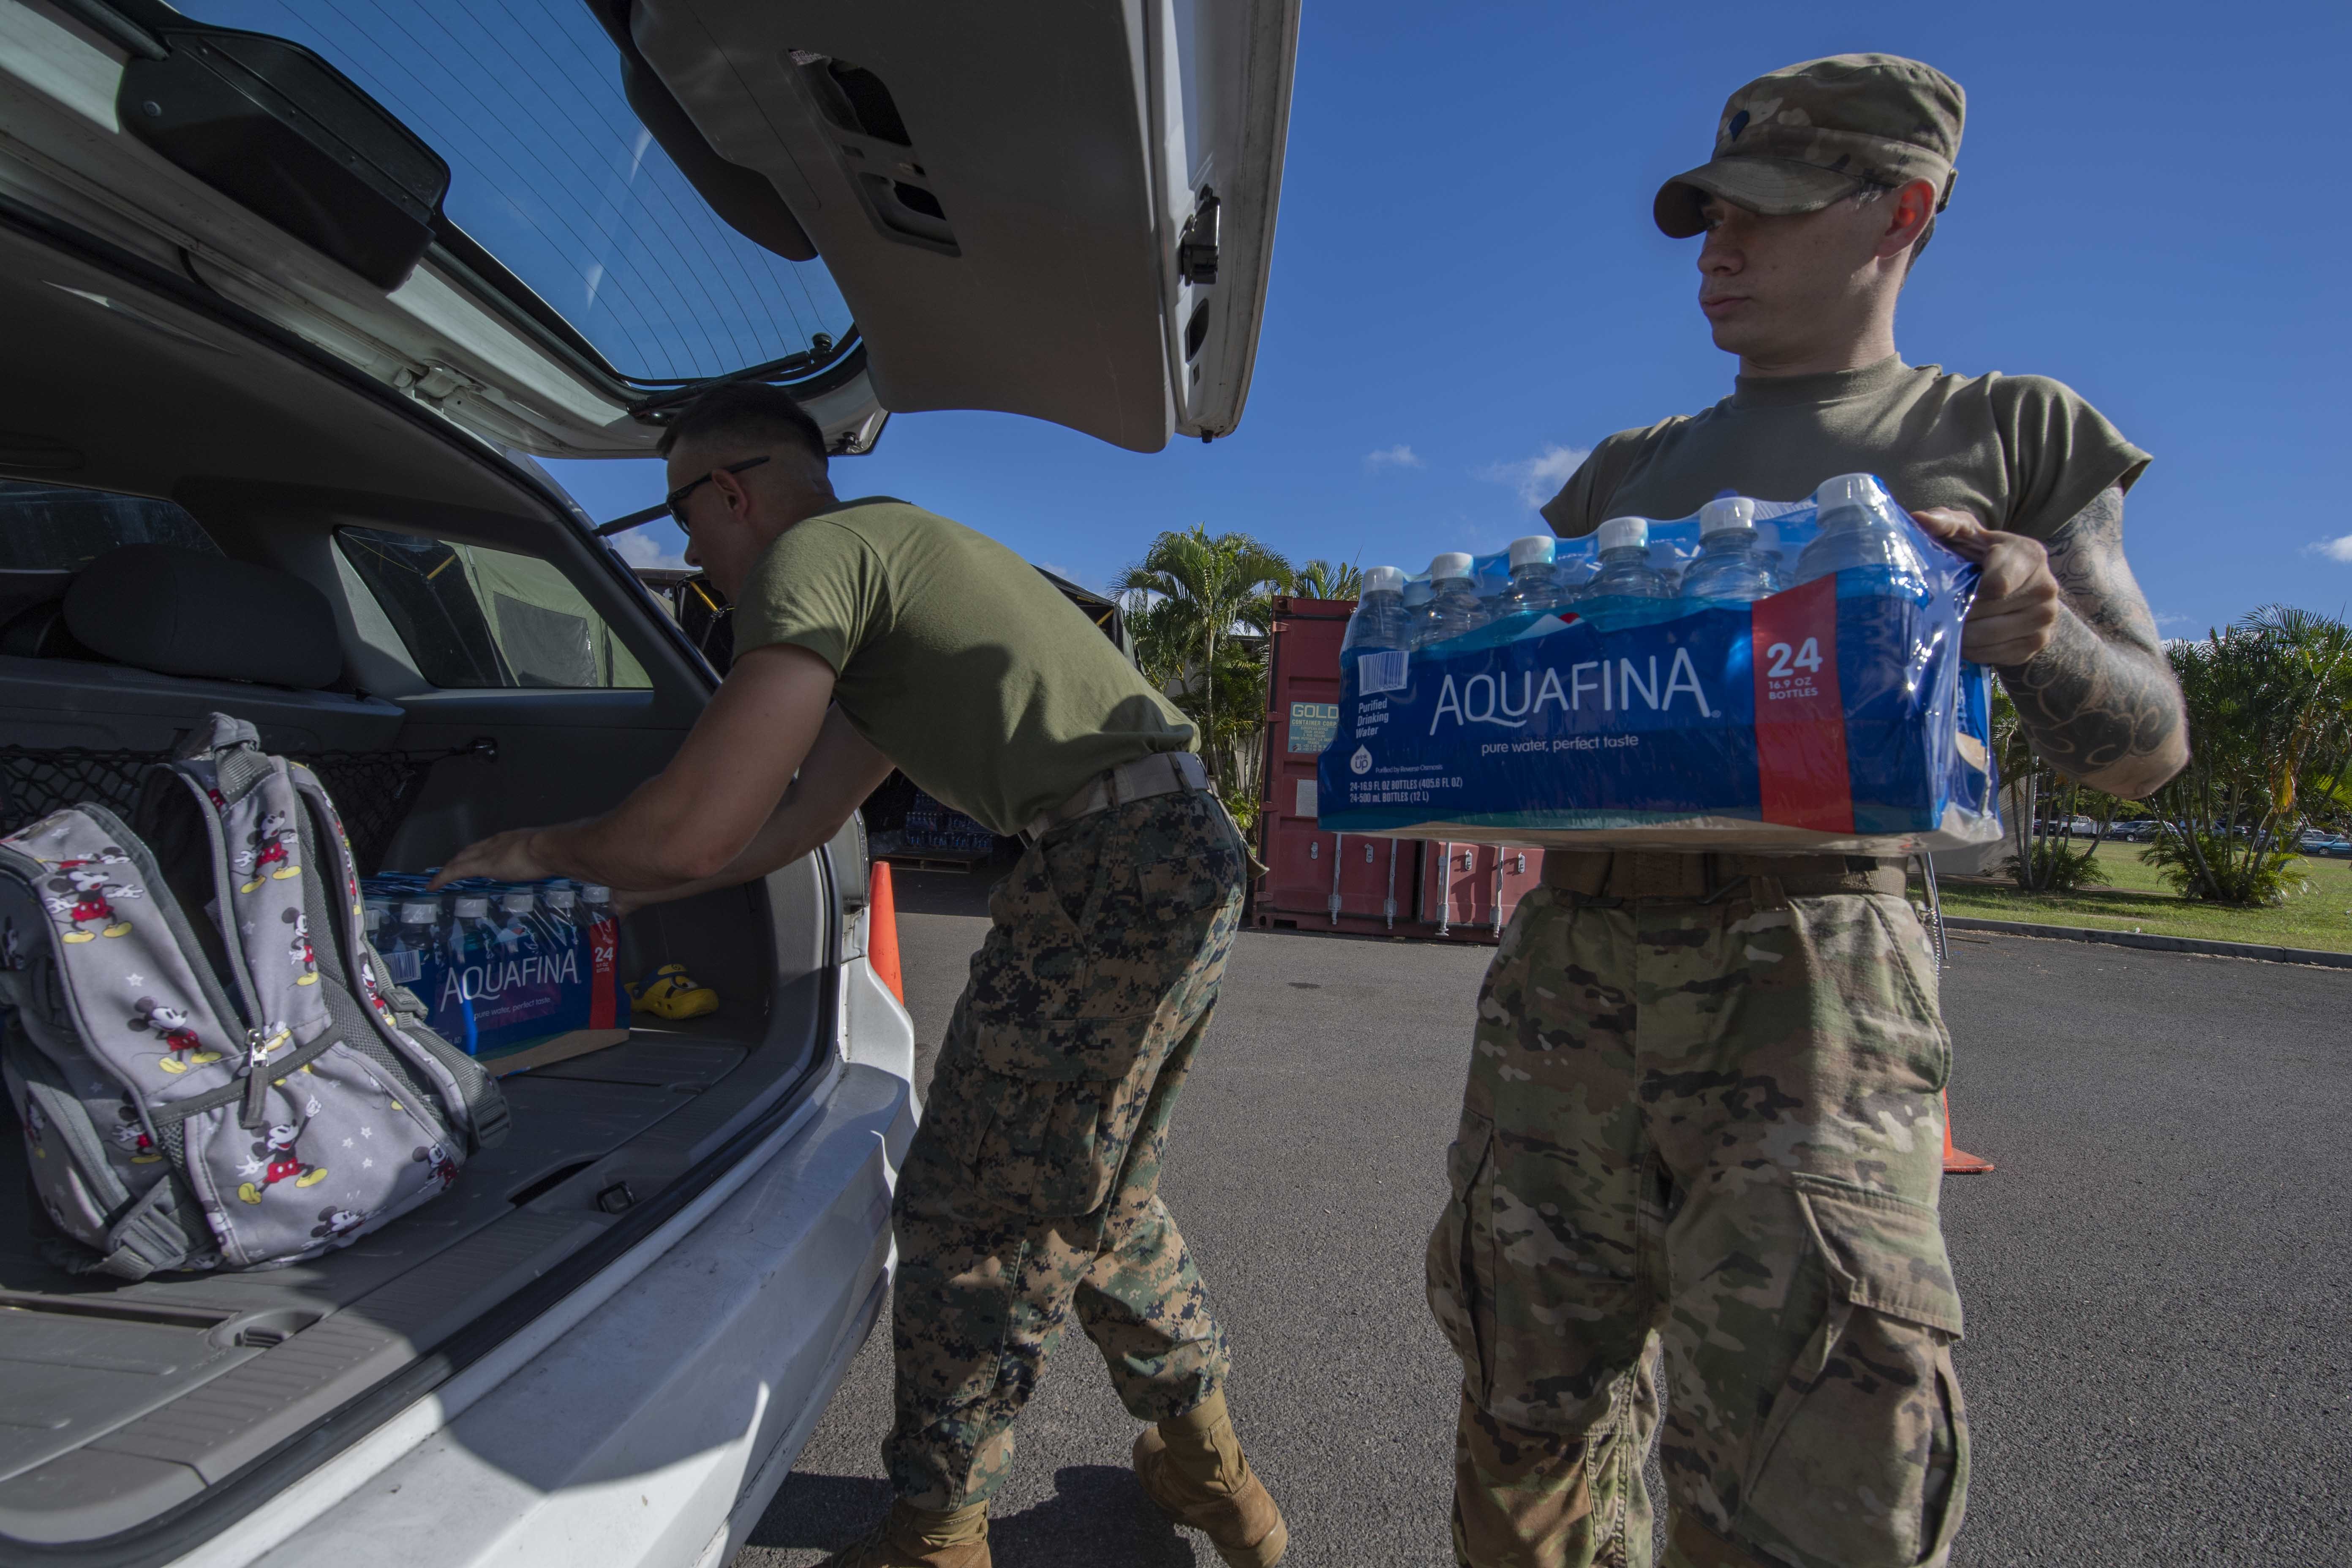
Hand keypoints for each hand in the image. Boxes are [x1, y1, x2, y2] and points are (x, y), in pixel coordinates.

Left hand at [428, 828, 555, 890]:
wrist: (550, 848)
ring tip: (440, 877)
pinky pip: (455, 872)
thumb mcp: (546, 853)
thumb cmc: (554, 850)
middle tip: (451, 868)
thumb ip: (542, 858)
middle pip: (470, 850)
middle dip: (459, 859)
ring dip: (449, 868)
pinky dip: (442, 877)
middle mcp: (495, 843)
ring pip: (460, 860)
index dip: (478, 852)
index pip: (488, 846)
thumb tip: (552, 864)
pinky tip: (433, 886)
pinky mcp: (481, 866)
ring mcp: (487, 853)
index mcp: (511, 839)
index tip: (474, 859)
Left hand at [1910, 506, 2063, 664]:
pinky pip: (1998, 655)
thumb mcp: (1961, 532)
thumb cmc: (1977, 554)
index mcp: (2030, 555)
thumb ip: (1943, 523)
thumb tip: (1920, 519)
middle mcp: (2046, 586)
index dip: (1967, 592)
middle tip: (1941, 611)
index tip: (1951, 588)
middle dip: (1959, 613)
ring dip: (1963, 635)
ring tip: (1950, 625)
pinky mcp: (2038, 643)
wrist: (2007, 584)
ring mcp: (2046, 617)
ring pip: (1991, 636)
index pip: (1997, 585)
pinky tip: (1966, 638)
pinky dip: (1975, 651)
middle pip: (1990, 612)